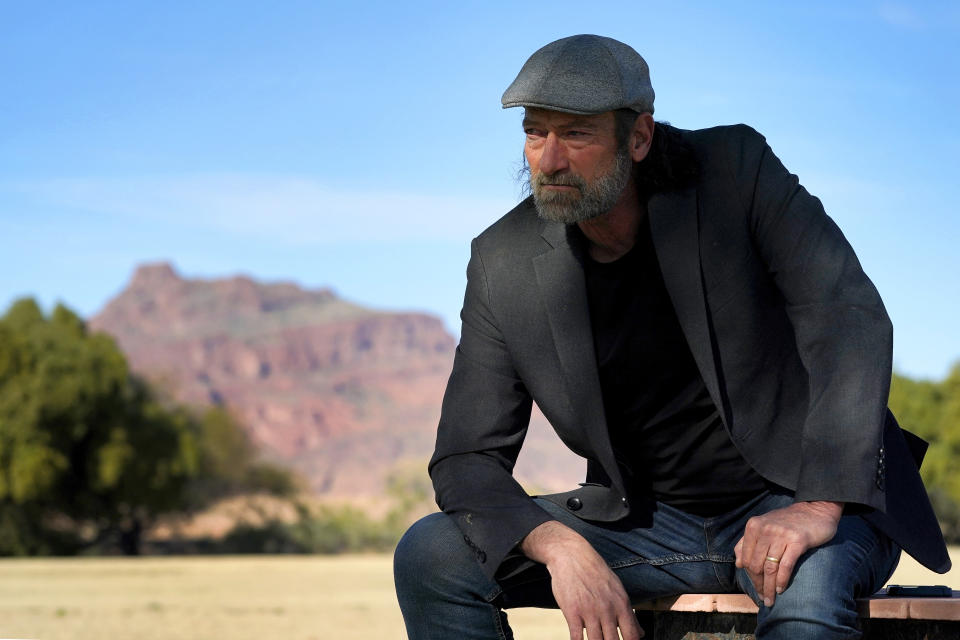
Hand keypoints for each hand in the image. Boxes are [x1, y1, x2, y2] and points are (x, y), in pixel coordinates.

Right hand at [522, 521, 642, 639]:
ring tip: (594, 639)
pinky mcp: (572, 612)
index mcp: (622, 604)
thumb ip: (628, 614)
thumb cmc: (595, 572)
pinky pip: (576, 638)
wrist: (571, 555)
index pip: (632, 636)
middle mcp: (607, 609)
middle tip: (606, 639)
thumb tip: (640, 634)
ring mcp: (589, 611)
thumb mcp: (617, 589)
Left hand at [734, 501, 842, 606]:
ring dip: (769, 587)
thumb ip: (748, 542)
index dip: (749, 576)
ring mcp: (781, 535)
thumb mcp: (764, 526)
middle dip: (758, 585)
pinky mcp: (798, 541)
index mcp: (753, 526)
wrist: (815, 509)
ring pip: (769, 568)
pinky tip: (781, 589)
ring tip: (771, 600)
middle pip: (755, 565)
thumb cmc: (788, 521)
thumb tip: (738, 563)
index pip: (745, 558)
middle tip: (764, 598)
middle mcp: (765, 529)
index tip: (755, 589)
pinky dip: (781, 581)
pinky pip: (785, 566)